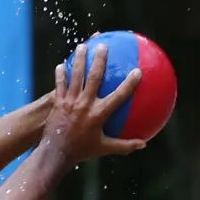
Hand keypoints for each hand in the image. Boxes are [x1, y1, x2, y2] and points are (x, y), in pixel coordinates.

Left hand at [47, 42, 145, 164]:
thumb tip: (143, 144)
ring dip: (79, 59)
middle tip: (103, 45)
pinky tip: (61, 64)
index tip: (138, 71)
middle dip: (99, 59)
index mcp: (98, 115)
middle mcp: (84, 105)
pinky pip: (59, 85)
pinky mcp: (58, 103)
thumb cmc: (82, 151)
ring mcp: (70, 102)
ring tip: (82, 46)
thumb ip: (124, 145)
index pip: (118, 96)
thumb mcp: (104, 149)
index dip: (129, 84)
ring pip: (75, 76)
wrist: (56, 155)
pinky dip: (61, 74)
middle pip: (94, 77)